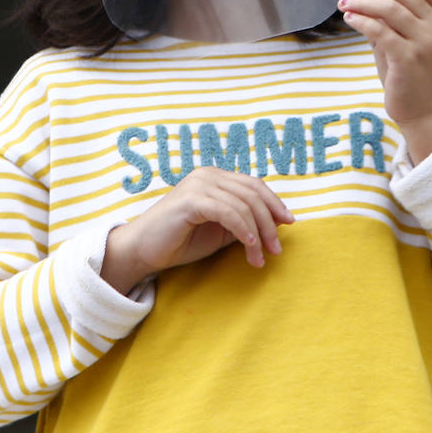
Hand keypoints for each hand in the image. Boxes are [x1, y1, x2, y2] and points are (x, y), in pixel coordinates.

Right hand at [101, 167, 293, 293]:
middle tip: (277, 249)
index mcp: (215, 177)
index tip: (289, 224)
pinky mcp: (192, 200)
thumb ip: (244, 221)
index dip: (274, 203)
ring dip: (258, 234)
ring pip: (244, 205)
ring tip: (262, 257)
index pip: (254, 185)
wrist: (142, 251)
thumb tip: (277, 222)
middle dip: (270, 222)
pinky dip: (244, 231)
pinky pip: (229, 213)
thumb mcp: (220, 230)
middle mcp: (208, 175)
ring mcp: (199, 184)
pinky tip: (250, 248)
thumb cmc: (180, 241)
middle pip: (253, 194)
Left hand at [338, 0, 431, 162]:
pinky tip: (349, 19)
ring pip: (389, 8)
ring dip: (360, 2)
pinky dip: (361, 21)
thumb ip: (387, 18)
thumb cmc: (408, 72)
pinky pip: (380, 31)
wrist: (422, 109)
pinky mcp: (408, 59)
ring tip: (343, 4)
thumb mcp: (402, 38)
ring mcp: (423, 42)